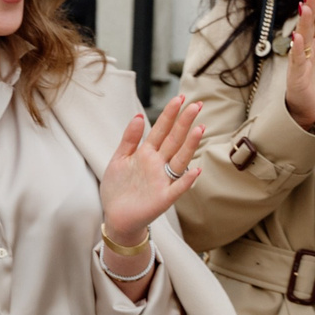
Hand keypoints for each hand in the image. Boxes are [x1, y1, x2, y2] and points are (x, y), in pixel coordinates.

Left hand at [98, 95, 206, 246]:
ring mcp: (162, 180)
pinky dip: (186, 180)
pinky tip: (195, 170)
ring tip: (199, 129)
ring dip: (189, 145)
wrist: (115, 216)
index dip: (170, 114)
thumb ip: (129, 139)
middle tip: (197, 104)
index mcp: (146, 154)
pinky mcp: (163, 198)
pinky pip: (178, 188)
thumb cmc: (118, 188)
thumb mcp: (119, 159)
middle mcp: (158, 164)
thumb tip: (140, 116)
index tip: (180, 98)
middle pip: (173, 140)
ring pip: (179, 160)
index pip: (161, 130)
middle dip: (184, 122)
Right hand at [284, 0, 314, 130]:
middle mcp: (306, 51)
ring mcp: (300, 62)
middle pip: (309, 27)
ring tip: (305, 7)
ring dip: (303, 23)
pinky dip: (297, 49)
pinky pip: (297, 61)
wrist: (311, 109)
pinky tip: (297, 37)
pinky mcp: (297, 76)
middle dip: (309, 10)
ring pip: (302, 40)